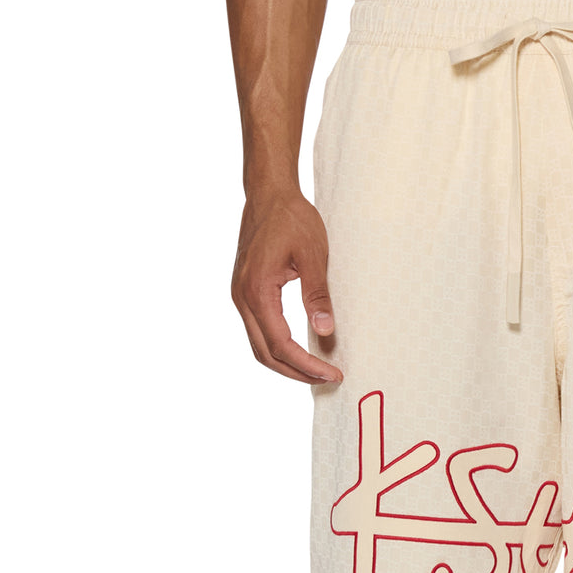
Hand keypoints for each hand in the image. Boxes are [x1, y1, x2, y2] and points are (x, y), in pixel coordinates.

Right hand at [231, 188, 343, 384]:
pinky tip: (300, 351)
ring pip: (259, 346)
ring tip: (316, 371)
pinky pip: (258, 331)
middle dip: (297, 372)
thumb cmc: (291, 218)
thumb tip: (326, 331)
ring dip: (286, 363)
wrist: (268, 193)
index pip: (281, 344)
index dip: (307, 365)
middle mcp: (242, 297)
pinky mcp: (245, 292)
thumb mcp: (314, 255)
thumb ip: (318, 295)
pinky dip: (277, 348)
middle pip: (266, 353)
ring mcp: (240, 296)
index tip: (332, 374)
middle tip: (327, 379)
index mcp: (257, 290)